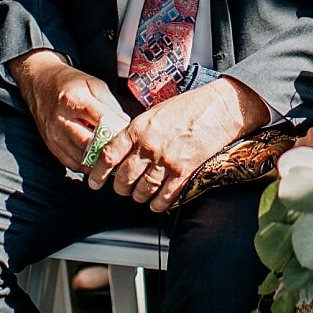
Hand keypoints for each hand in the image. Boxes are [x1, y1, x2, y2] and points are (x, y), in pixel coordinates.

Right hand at [12, 52, 122, 171]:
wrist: (39, 84)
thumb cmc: (68, 83)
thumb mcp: (93, 84)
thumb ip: (110, 104)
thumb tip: (125, 125)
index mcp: (74, 100)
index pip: (101, 122)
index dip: (118, 131)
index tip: (130, 136)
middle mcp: (61, 120)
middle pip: (90, 144)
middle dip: (109, 150)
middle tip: (124, 153)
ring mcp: (54, 135)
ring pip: (81, 158)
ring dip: (99, 162)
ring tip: (113, 160)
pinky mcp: (51, 145)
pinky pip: (71, 163)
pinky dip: (86, 165)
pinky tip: (96, 161)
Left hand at [91, 77, 270, 211]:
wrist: (218, 109)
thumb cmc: (186, 108)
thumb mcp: (153, 113)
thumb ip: (136, 132)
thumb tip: (121, 149)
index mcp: (138, 129)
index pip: (109, 155)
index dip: (98, 172)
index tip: (94, 181)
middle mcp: (150, 146)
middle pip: (124, 177)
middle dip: (119, 187)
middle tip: (120, 188)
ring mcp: (167, 161)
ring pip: (143, 189)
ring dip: (137, 196)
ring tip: (137, 194)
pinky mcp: (184, 172)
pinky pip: (165, 196)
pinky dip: (157, 204)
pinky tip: (155, 204)